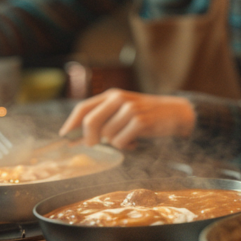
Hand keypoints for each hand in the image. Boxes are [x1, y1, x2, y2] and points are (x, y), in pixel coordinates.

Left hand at [59, 89, 196, 148]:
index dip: (71, 123)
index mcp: (112, 95)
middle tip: (93, 144)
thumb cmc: (146, 114)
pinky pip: (120, 141)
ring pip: (107, 135)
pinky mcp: (141, 121)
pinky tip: (135, 142)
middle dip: (89, 137)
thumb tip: (75, 138)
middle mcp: (119, 99)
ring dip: (115, 142)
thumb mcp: (123, 111)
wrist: (176, 112)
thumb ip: (102, 120)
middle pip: (90, 121)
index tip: (64, 136)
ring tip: (128, 138)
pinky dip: (126, 146)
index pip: (83, 107)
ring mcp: (130, 109)